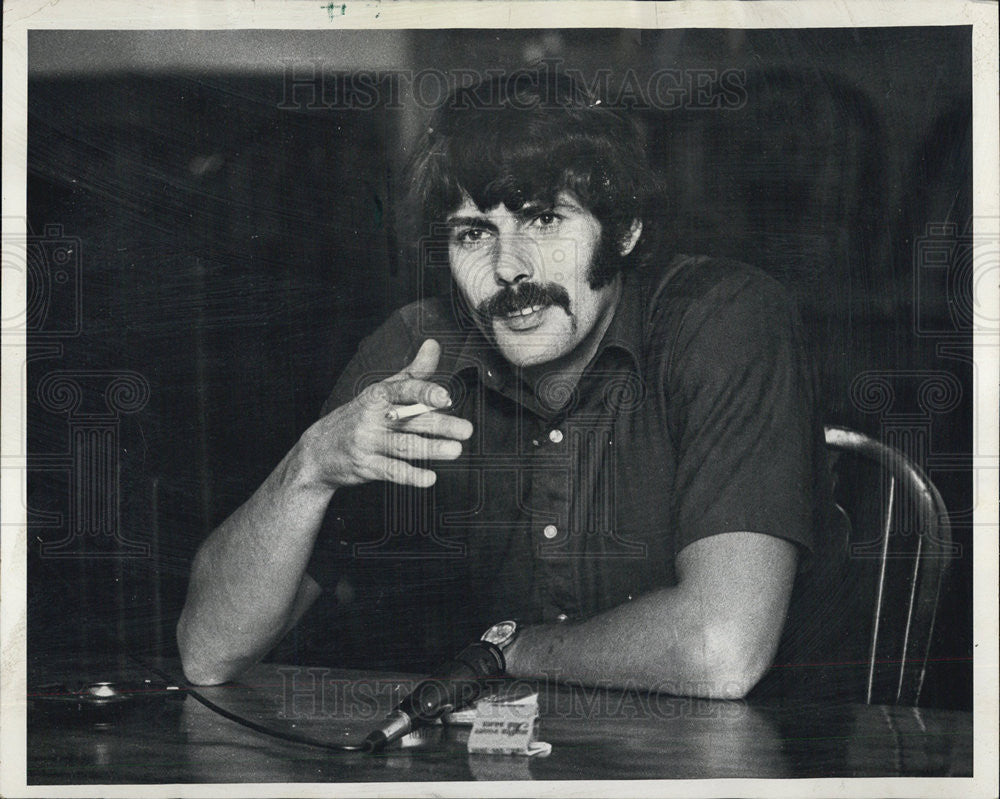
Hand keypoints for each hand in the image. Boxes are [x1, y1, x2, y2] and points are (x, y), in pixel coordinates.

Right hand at [298, 339, 472, 488]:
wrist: (318, 450)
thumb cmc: (358, 416)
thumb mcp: (382, 389)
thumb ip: (413, 372)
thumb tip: (434, 344)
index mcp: (379, 395)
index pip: (404, 390)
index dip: (425, 393)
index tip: (445, 397)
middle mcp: (373, 417)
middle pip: (410, 420)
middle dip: (439, 425)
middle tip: (465, 429)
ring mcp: (368, 442)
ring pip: (403, 445)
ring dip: (431, 449)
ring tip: (455, 450)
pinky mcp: (365, 466)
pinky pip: (390, 471)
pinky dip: (410, 476)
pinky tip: (429, 478)